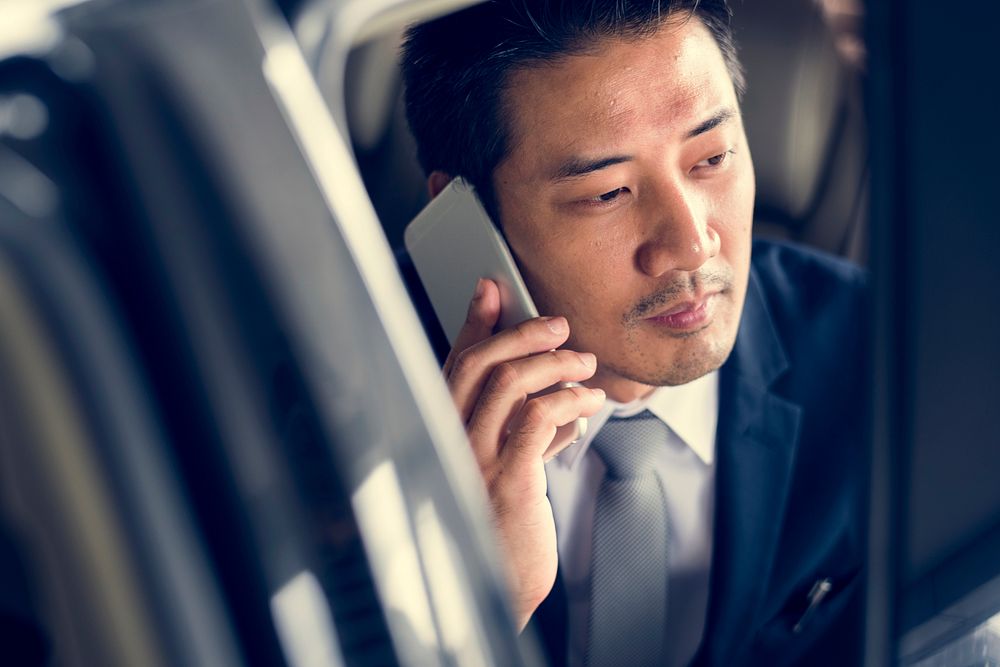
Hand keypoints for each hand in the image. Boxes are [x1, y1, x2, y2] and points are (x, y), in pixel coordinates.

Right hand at [443, 278, 605, 628]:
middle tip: (559, 326)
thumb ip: (517, 428)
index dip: (474, 322)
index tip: (492, 287)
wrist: (496, 585)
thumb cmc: (502, 525)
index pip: (455, 364)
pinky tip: (589, 403)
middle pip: (479, 363)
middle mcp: (448, 440)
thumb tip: (554, 389)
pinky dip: (569, 401)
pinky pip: (537, 418)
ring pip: (509, 382)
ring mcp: (473, 460)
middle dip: (522, 333)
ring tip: (586, 366)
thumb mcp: (503, 469)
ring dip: (555, 364)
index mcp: (444, 432)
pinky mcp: (507, 480)